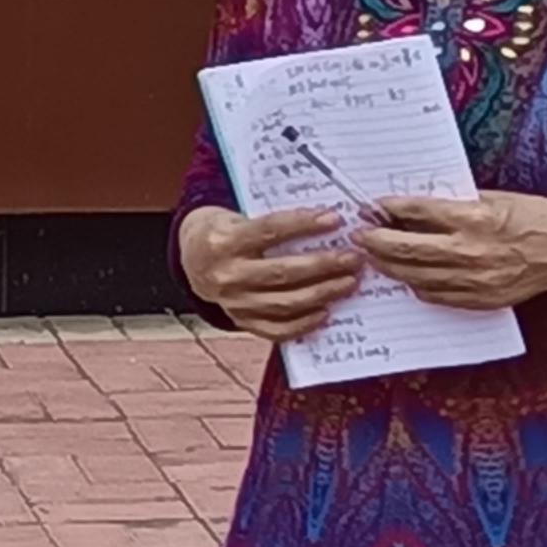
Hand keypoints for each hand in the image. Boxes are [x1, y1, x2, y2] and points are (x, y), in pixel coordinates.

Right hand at [178, 202, 365, 340]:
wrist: (193, 259)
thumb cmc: (225, 231)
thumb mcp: (238, 217)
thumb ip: (273, 223)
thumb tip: (324, 223)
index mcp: (224, 241)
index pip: (270, 231)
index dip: (304, 225)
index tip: (335, 219)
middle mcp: (227, 275)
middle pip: (283, 272)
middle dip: (324, 265)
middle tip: (353, 258)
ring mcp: (234, 303)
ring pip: (285, 303)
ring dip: (322, 293)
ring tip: (349, 282)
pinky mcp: (241, 321)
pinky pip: (276, 329)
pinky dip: (304, 323)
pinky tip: (326, 312)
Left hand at [357, 191, 546, 308]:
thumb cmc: (533, 218)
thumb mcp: (492, 198)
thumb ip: (454, 204)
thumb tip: (415, 208)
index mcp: (472, 218)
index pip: (418, 212)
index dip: (390, 209)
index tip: (372, 207)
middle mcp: (468, 250)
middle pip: (408, 249)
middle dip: (377, 241)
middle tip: (359, 235)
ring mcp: (472, 279)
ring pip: (416, 276)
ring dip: (390, 266)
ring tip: (375, 257)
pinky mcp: (478, 299)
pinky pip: (436, 295)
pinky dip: (417, 285)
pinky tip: (407, 277)